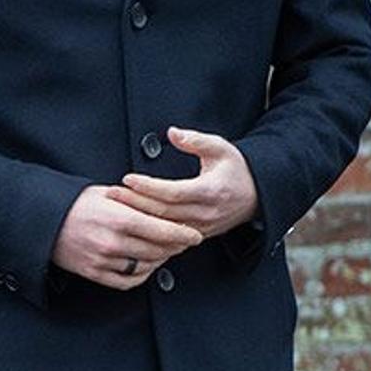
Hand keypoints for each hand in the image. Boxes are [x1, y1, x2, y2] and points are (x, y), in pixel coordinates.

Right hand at [51, 184, 202, 289]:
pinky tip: (146, 264)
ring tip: (164, 250)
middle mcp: (113, 242)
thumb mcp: (104, 193)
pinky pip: (129, 281)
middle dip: (175, 246)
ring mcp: (104, 260)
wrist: (41, 220)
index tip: (195, 235)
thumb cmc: (73, 202)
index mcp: (118, 218)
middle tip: (182, 241)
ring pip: (147, 266)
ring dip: (160, 259)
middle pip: (158, 250)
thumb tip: (161, 208)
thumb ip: (133, 202)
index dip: (183, 234)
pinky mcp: (95, 274)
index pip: (163, 230)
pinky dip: (143, 274)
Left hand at [111, 127, 259, 239]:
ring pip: (165, 228)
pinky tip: (133, 224)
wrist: (260, 195)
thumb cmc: (237, 168)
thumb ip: (197, 140)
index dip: (148, 187)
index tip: (127, 178)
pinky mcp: (199, 234)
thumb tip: (173, 133)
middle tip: (111, 193)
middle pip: (164, 213)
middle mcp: (205, 214)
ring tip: (116, 207)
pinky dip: (151, 231)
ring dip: (140, 218)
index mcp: (210, 192)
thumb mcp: (221, 148)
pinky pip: (171, 237)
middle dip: (135, 203)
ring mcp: (202, 227)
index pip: (172, 193)